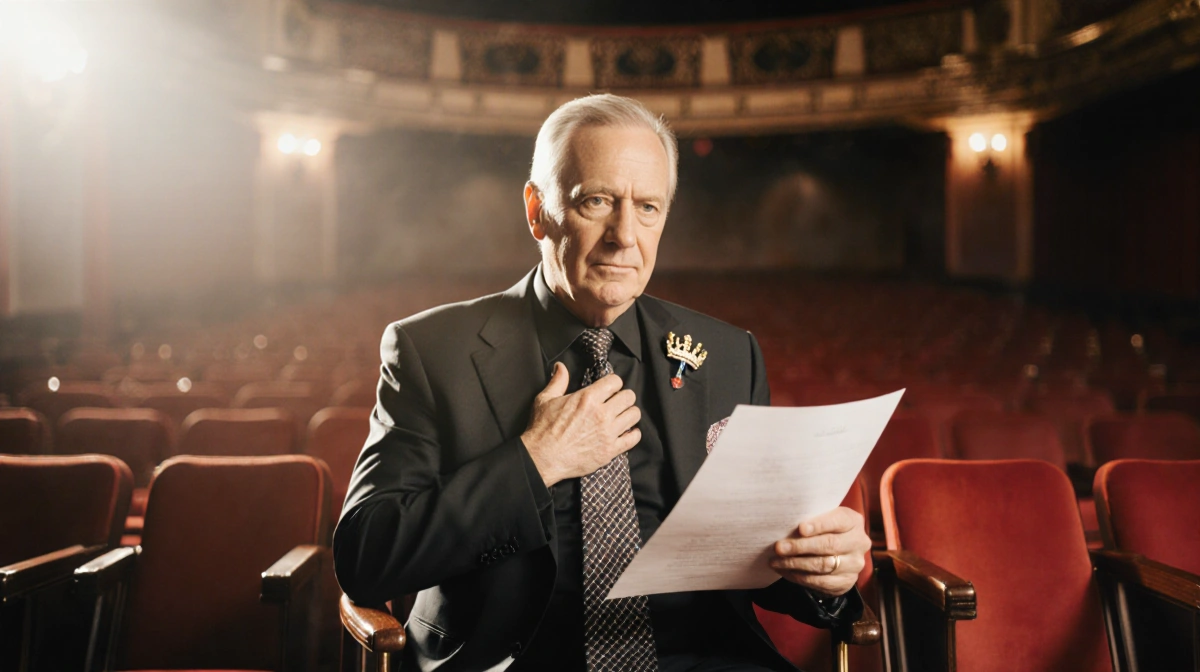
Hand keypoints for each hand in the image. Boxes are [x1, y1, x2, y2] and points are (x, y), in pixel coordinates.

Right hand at [521, 363, 641, 486]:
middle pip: (629, 397)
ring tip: (621, 416)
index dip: (613, 383)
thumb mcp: (545, 400)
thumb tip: (561, 367)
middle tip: (616, 402)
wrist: (541, 458)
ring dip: (629, 414)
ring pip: (634, 415)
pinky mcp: (610, 450)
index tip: (609, 388)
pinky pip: (633, 438)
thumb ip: (558, 381)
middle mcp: (601, 414)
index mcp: (587, 398)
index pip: (615, 381)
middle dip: (623, 397)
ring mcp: (607, 433)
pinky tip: (625, 432)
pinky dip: (632, 434)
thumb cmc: (542, 430)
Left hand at [769, 506, 870, 596]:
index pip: (838, 521)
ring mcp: (854, 564)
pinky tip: (784, 571)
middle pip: (829, 545)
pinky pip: (820, 582)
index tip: (801, 528)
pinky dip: (799, 577)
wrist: (839, 553)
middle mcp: (859, 543)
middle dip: (801, 547)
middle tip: (779, 547)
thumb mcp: (823, 518)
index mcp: (853, 521)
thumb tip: (785, 522)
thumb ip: (811, 518)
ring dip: (795, 564)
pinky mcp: (846, 582)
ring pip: (823, 565)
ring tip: (776, 561)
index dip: (819, 525)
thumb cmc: (824, 529)